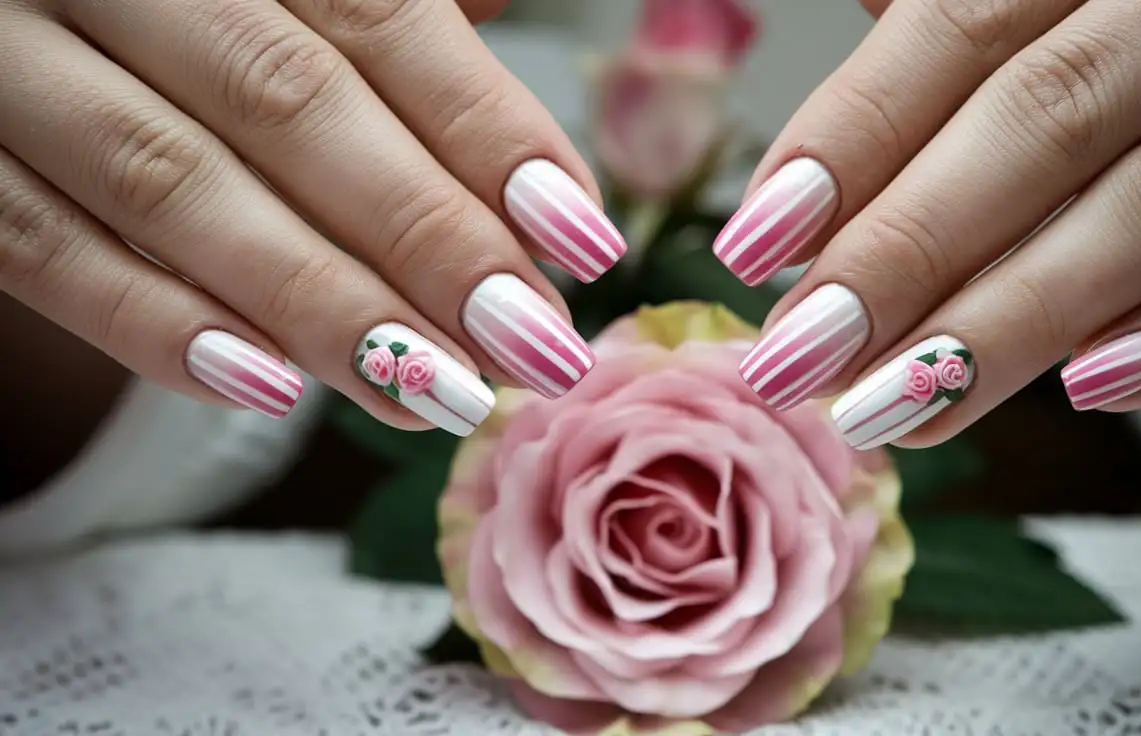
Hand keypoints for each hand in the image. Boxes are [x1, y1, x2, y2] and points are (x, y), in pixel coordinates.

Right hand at [0, 0, 623, 435]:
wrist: (22, 7)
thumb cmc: (182, 9)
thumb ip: (381, 27)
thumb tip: (535, 139)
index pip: (376, 17)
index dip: (487, 130)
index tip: (582, 241)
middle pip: (287, 101)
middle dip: (425, 234)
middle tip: (531, 345)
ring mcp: (8, 58)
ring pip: (170, 181)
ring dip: (318, 302)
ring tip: (437, 392)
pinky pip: (36, 244)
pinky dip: (152, 324)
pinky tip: (270, 389)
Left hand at [721, 0, 1140, 448]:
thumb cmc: (1140, 21)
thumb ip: (939, 40)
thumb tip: (799, 187)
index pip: (961, 27)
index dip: (851, 138)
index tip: (755, 247)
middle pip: (1045, 121)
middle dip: (905, 252)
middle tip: (798, 358)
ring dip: (1012, 322)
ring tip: (892, 408)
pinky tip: (1085, 389)